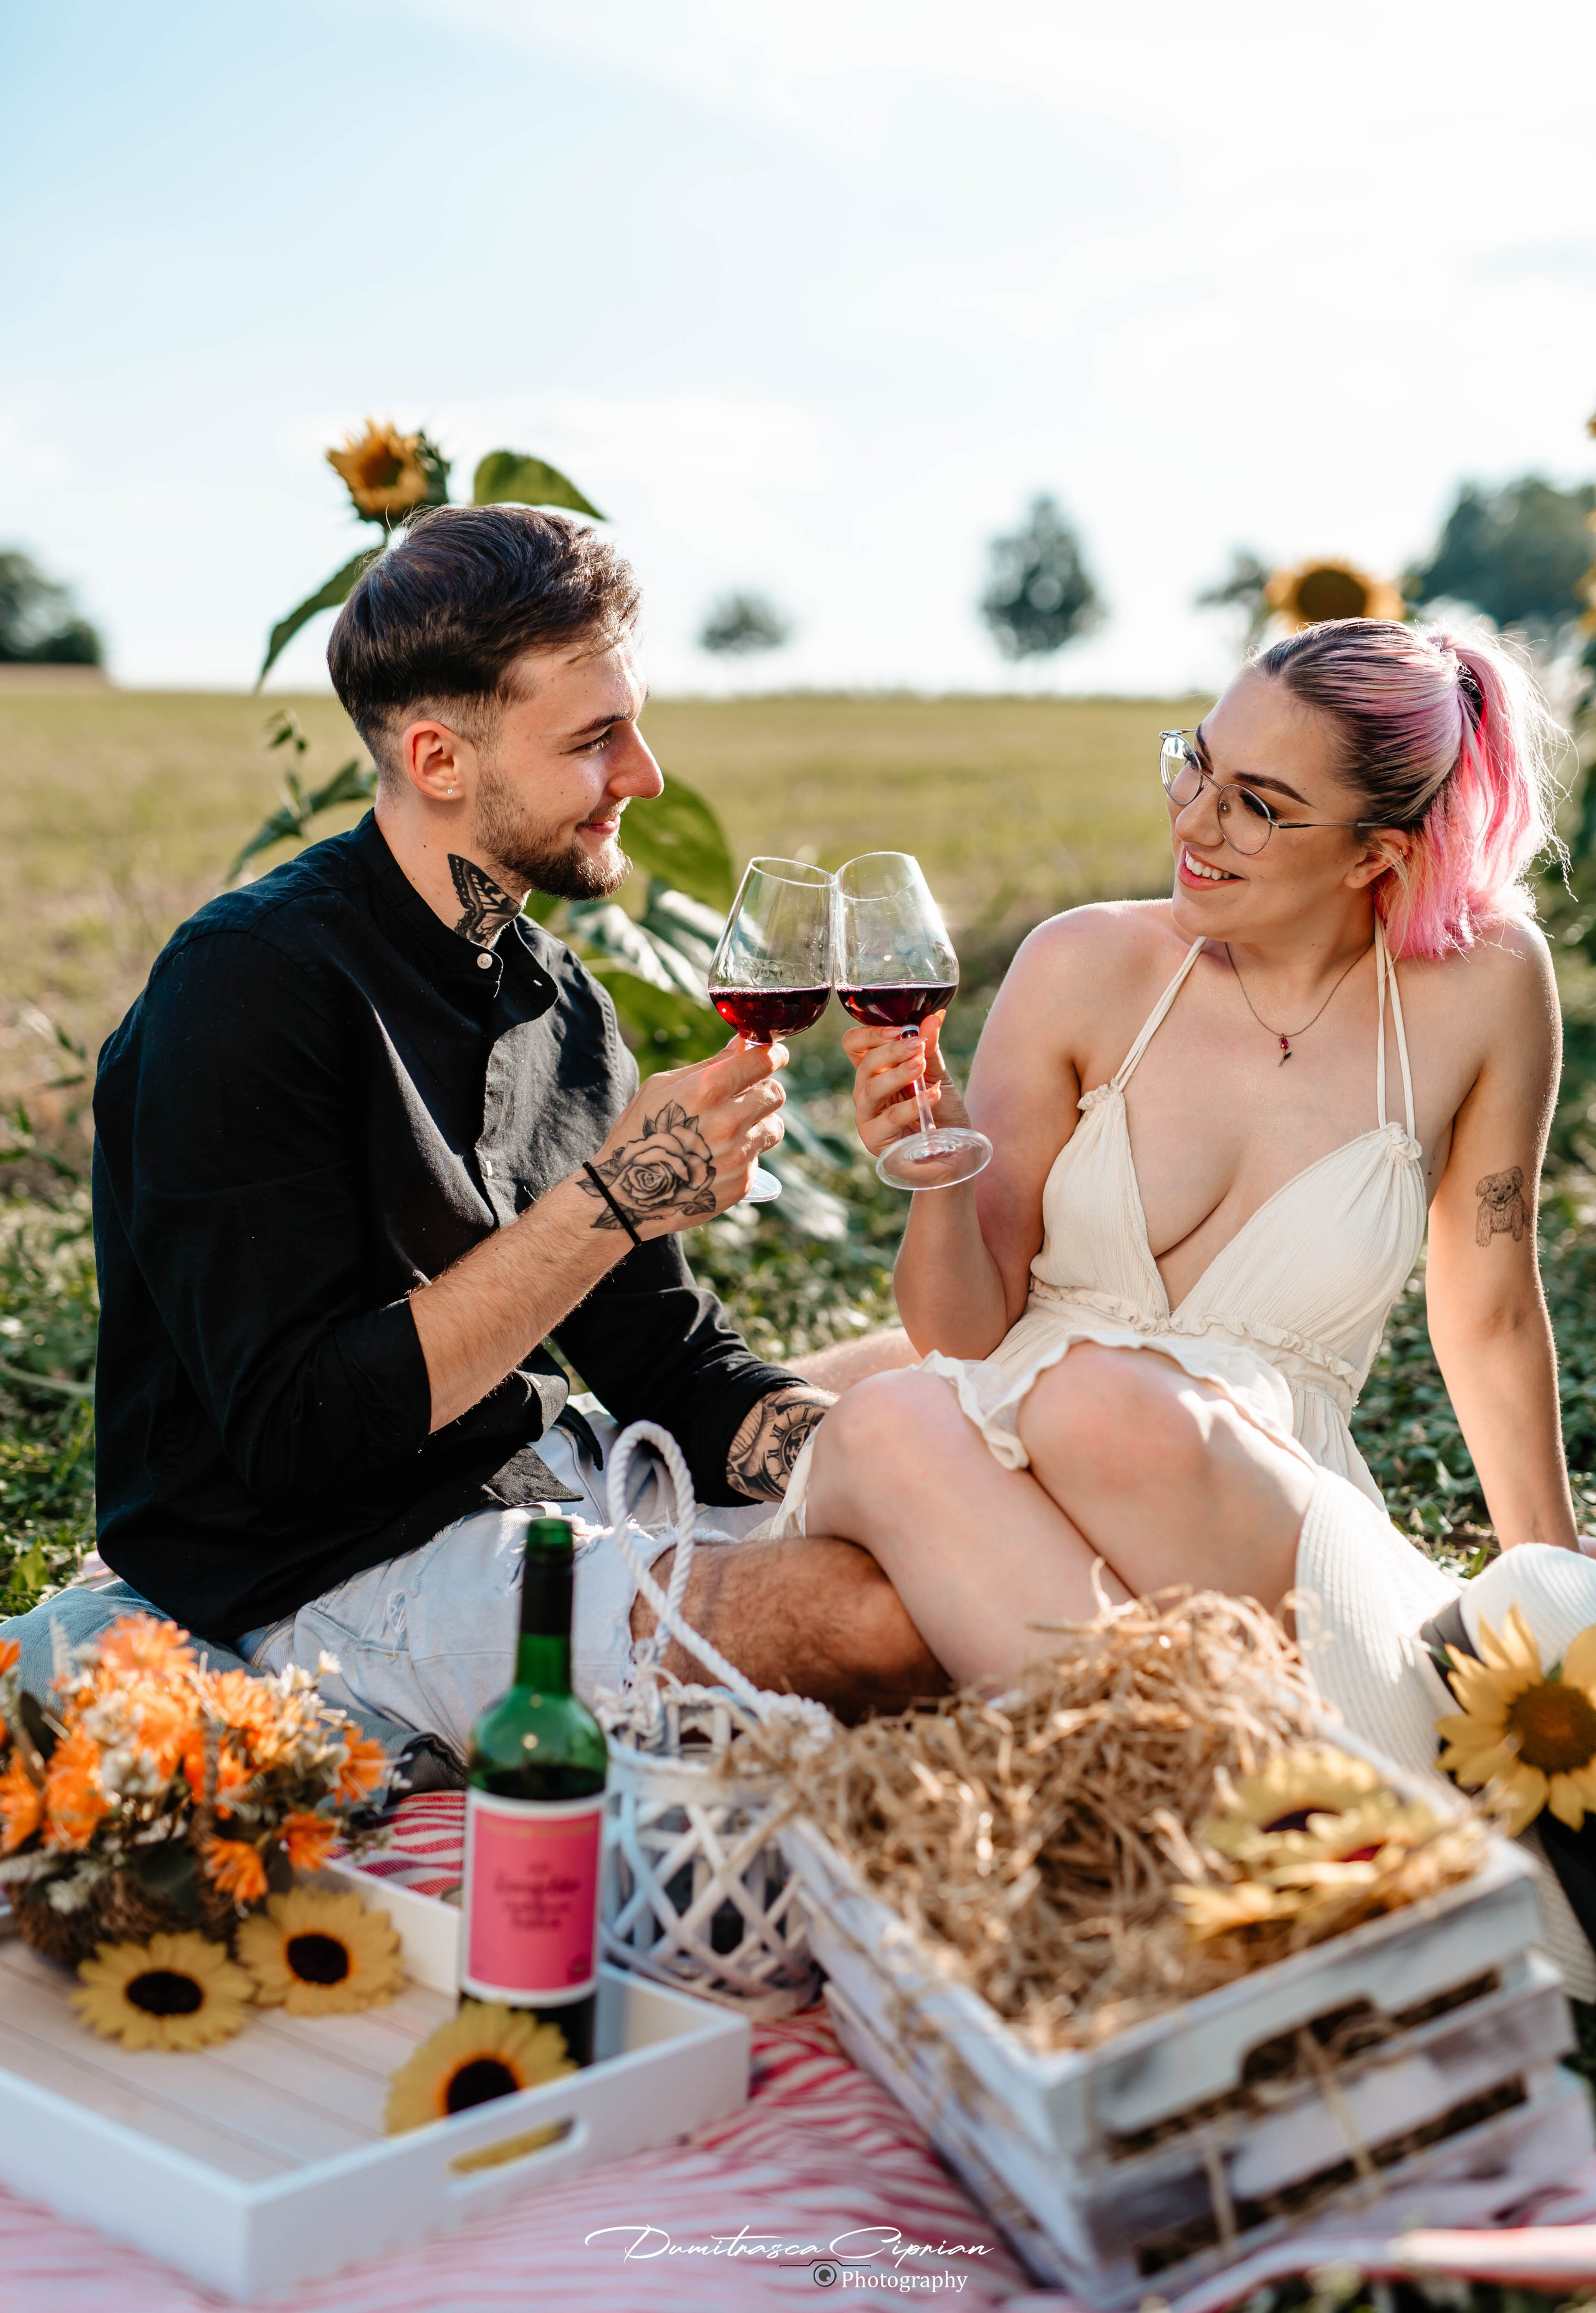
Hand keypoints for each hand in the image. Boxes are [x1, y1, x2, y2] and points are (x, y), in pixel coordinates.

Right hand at [576, 1038, 786, 1237]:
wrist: (627, 1196)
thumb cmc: (640, 1132)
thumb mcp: (662, 1087)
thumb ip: (709, 1065)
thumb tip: (744, 1043)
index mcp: (708, 1090)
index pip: (762, 1061)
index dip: (773, 1055)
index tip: (774, 1056)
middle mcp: (729, 1121)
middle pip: (775, 1093)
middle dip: (764, 1089)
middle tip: (747, 1094)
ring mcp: (738, 1155)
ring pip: (774, 1127)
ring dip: (759, 1123)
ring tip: (730, 1130)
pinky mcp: (743, 1182)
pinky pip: (758, 1158)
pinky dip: (743, 1155)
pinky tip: (715, 1159)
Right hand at [844, 1012, 969, 1161]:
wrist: (954, 1153)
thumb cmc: (942, 1114)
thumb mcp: (937, 1076)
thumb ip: (931, 1048)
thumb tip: (935, 1015)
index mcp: (875, 1072)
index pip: (855, 1045)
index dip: (870, 1033)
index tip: (901, 1028)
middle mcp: (866, 1092)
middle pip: (864, 1064)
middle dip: (891, 1050)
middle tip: (917, 1044)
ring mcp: (867, 1116)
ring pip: (870, 1089)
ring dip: (897, 1074)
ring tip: (920, 1065)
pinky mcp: (875, 1139)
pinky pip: (890, 1117)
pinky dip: (913, 1103)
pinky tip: (933, 1094)